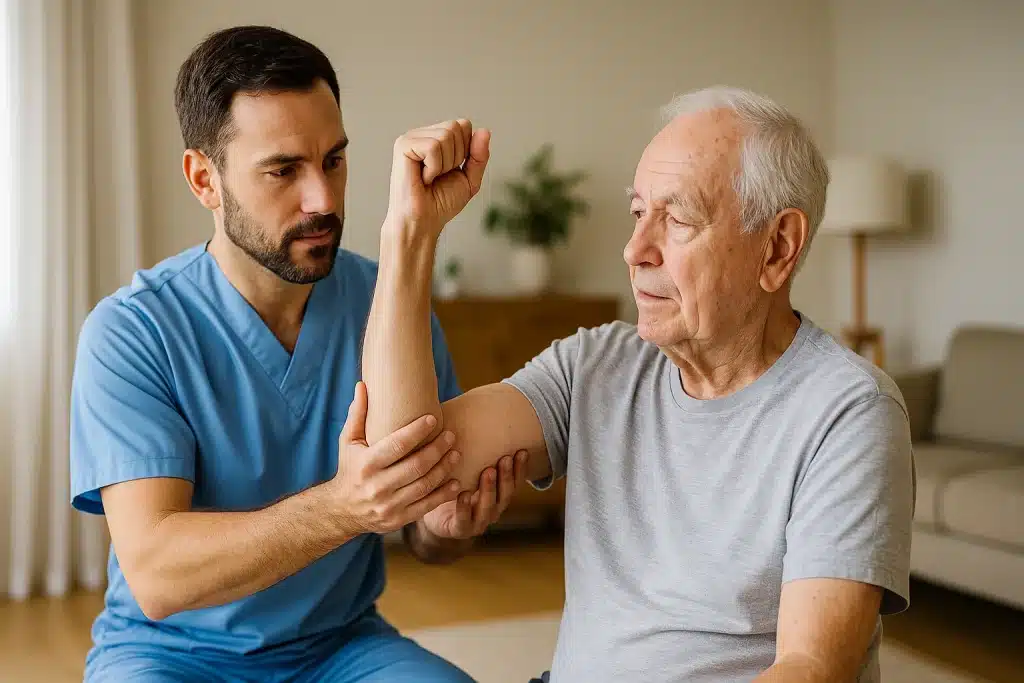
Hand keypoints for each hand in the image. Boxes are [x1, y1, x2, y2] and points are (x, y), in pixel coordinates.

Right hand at [329, 381, 461, 534]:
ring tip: (456, 453)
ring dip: (444, 469)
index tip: (432, 418)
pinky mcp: (398, 519)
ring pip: (424, 485)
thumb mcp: (348, 442)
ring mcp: (389, 505)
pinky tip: (456, 483)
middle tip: (452, 435)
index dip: (416, 431)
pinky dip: (443, 495)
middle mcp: (377, 486)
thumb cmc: (349, 468)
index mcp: (366, 464)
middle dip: (437, 449)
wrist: (340, 510)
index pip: (397, 445)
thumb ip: (357, 414)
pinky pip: (426, 506)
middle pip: (416, 465)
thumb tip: (363, 384)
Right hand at [386, 119, 490, 238]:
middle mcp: (422, 134)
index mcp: (436, 138)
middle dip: (456, 157)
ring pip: (446, 136)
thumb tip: (485, 131)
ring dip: (445, 164)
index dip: (466, 150)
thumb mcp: (469, 179)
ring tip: (430, 178)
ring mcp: (411, 138)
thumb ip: (479, 156)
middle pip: (456, 126)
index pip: (464, 124)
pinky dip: (434, 168)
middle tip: (439, 176)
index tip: (451, 171)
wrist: (423, 222)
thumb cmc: (441, 203)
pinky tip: (422, 178)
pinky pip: (432, 147)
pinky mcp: (403, 145)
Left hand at [419, 450, 527, 539]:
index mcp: (498, 495)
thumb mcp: (466, 471)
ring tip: (488, 472)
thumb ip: (474, 454)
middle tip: (505, 458)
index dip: (520, 468)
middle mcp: (492, 509)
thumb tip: (475, 415)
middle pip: (505, 494)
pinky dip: (465, 508)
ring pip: (488, 507)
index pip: (515, 482)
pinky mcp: (459, 529)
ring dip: (489, 489)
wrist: (435, 521)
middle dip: (506, 476)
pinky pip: (464, 520)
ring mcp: (478, 522)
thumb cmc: (453, 489)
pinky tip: (463, 495)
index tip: (522, 451)